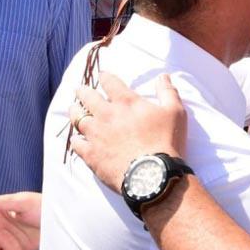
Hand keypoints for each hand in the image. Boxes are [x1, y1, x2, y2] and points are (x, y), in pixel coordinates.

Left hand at [70, 73, 187, 193]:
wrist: (152, 174)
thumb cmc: (166, 141)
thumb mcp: (175, 112)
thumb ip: (168, 92)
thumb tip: (163, 76)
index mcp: (126, 102)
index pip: (110, 82)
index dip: (105, 76)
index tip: (102, 75)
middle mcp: (106, 115)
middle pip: (88, 97)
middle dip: (83, 91)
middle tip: (80, 89)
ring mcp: (96, 135)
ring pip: (77, 118)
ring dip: (75, 111)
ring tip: (74, 109)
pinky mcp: (91, 154)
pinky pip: (76, 143)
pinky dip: (76, 139)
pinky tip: (76, 139)